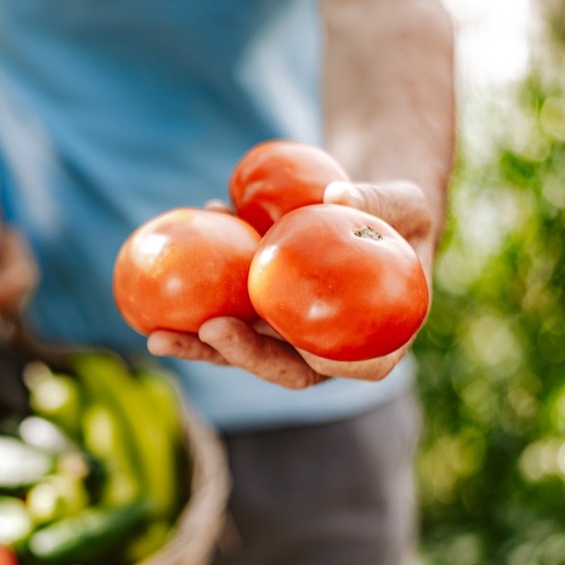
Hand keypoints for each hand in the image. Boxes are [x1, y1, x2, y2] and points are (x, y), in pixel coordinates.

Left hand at [147, 181, 435, 388]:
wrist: (367, 213)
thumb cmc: (400, 214)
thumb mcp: (407, 204)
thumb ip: (382, 203)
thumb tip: (336, 197)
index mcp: (378, 344)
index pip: (352, 367)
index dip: (317, 364)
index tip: (287, 340)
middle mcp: (328, 352)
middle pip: (283, 367)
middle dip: (239, 357)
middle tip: (206, 330)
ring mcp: (289, 340)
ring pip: (243, 351)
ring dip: (200, 347)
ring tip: (157, 335)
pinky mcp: (260, 321)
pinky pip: (225, 317)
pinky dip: (193, 303)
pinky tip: (159, 279)